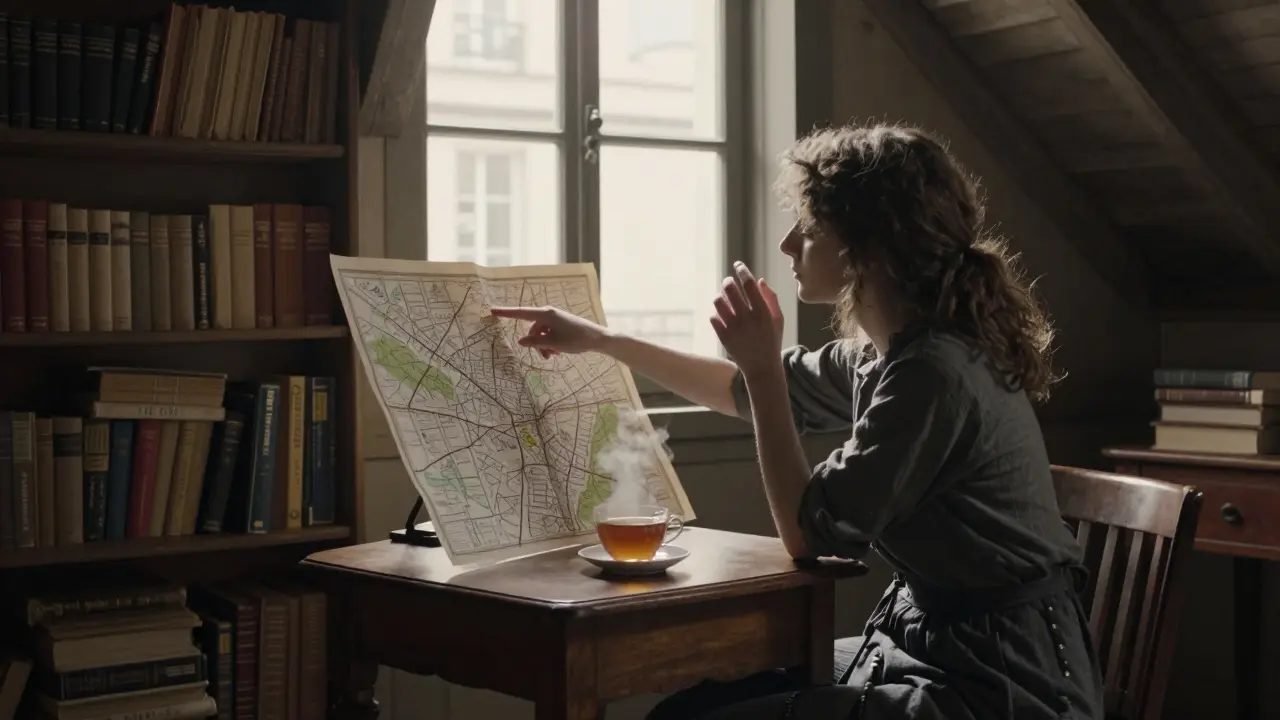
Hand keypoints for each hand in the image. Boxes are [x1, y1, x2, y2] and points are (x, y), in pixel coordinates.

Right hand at [488, 306, 609, 358]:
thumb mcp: (553, 344)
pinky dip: (550, 343)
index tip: (492, 310)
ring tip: (553, 356)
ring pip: (540, 334)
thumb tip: (520, 341)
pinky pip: (548, 334)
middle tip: (545, 357)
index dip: (506, 313)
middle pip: (532, 329)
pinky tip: (558, 352)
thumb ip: (535, 342)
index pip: (521, 313)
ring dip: (543, 346)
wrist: (597, 338)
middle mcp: (548, 314)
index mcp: (545, 314)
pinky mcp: (560, 324)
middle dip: (535, 343)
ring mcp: (554, 318)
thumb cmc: (576, 339)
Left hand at [710, 262, 784, 376]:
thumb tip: (759, 280)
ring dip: (720, 297)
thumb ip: (771, 298)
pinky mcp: (723, 337)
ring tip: (724, 300)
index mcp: (762, 312)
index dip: (742, 270)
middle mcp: (747, 318)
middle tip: (729, 283)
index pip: (748, 283)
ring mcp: (733, 328)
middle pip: (730, 288)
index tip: (738, 265)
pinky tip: (722, 316)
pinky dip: (717, 314)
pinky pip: (713, 317)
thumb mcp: (777, 319)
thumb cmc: (771, 341)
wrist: (762, 368)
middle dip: (728, 281)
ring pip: (718, 301)